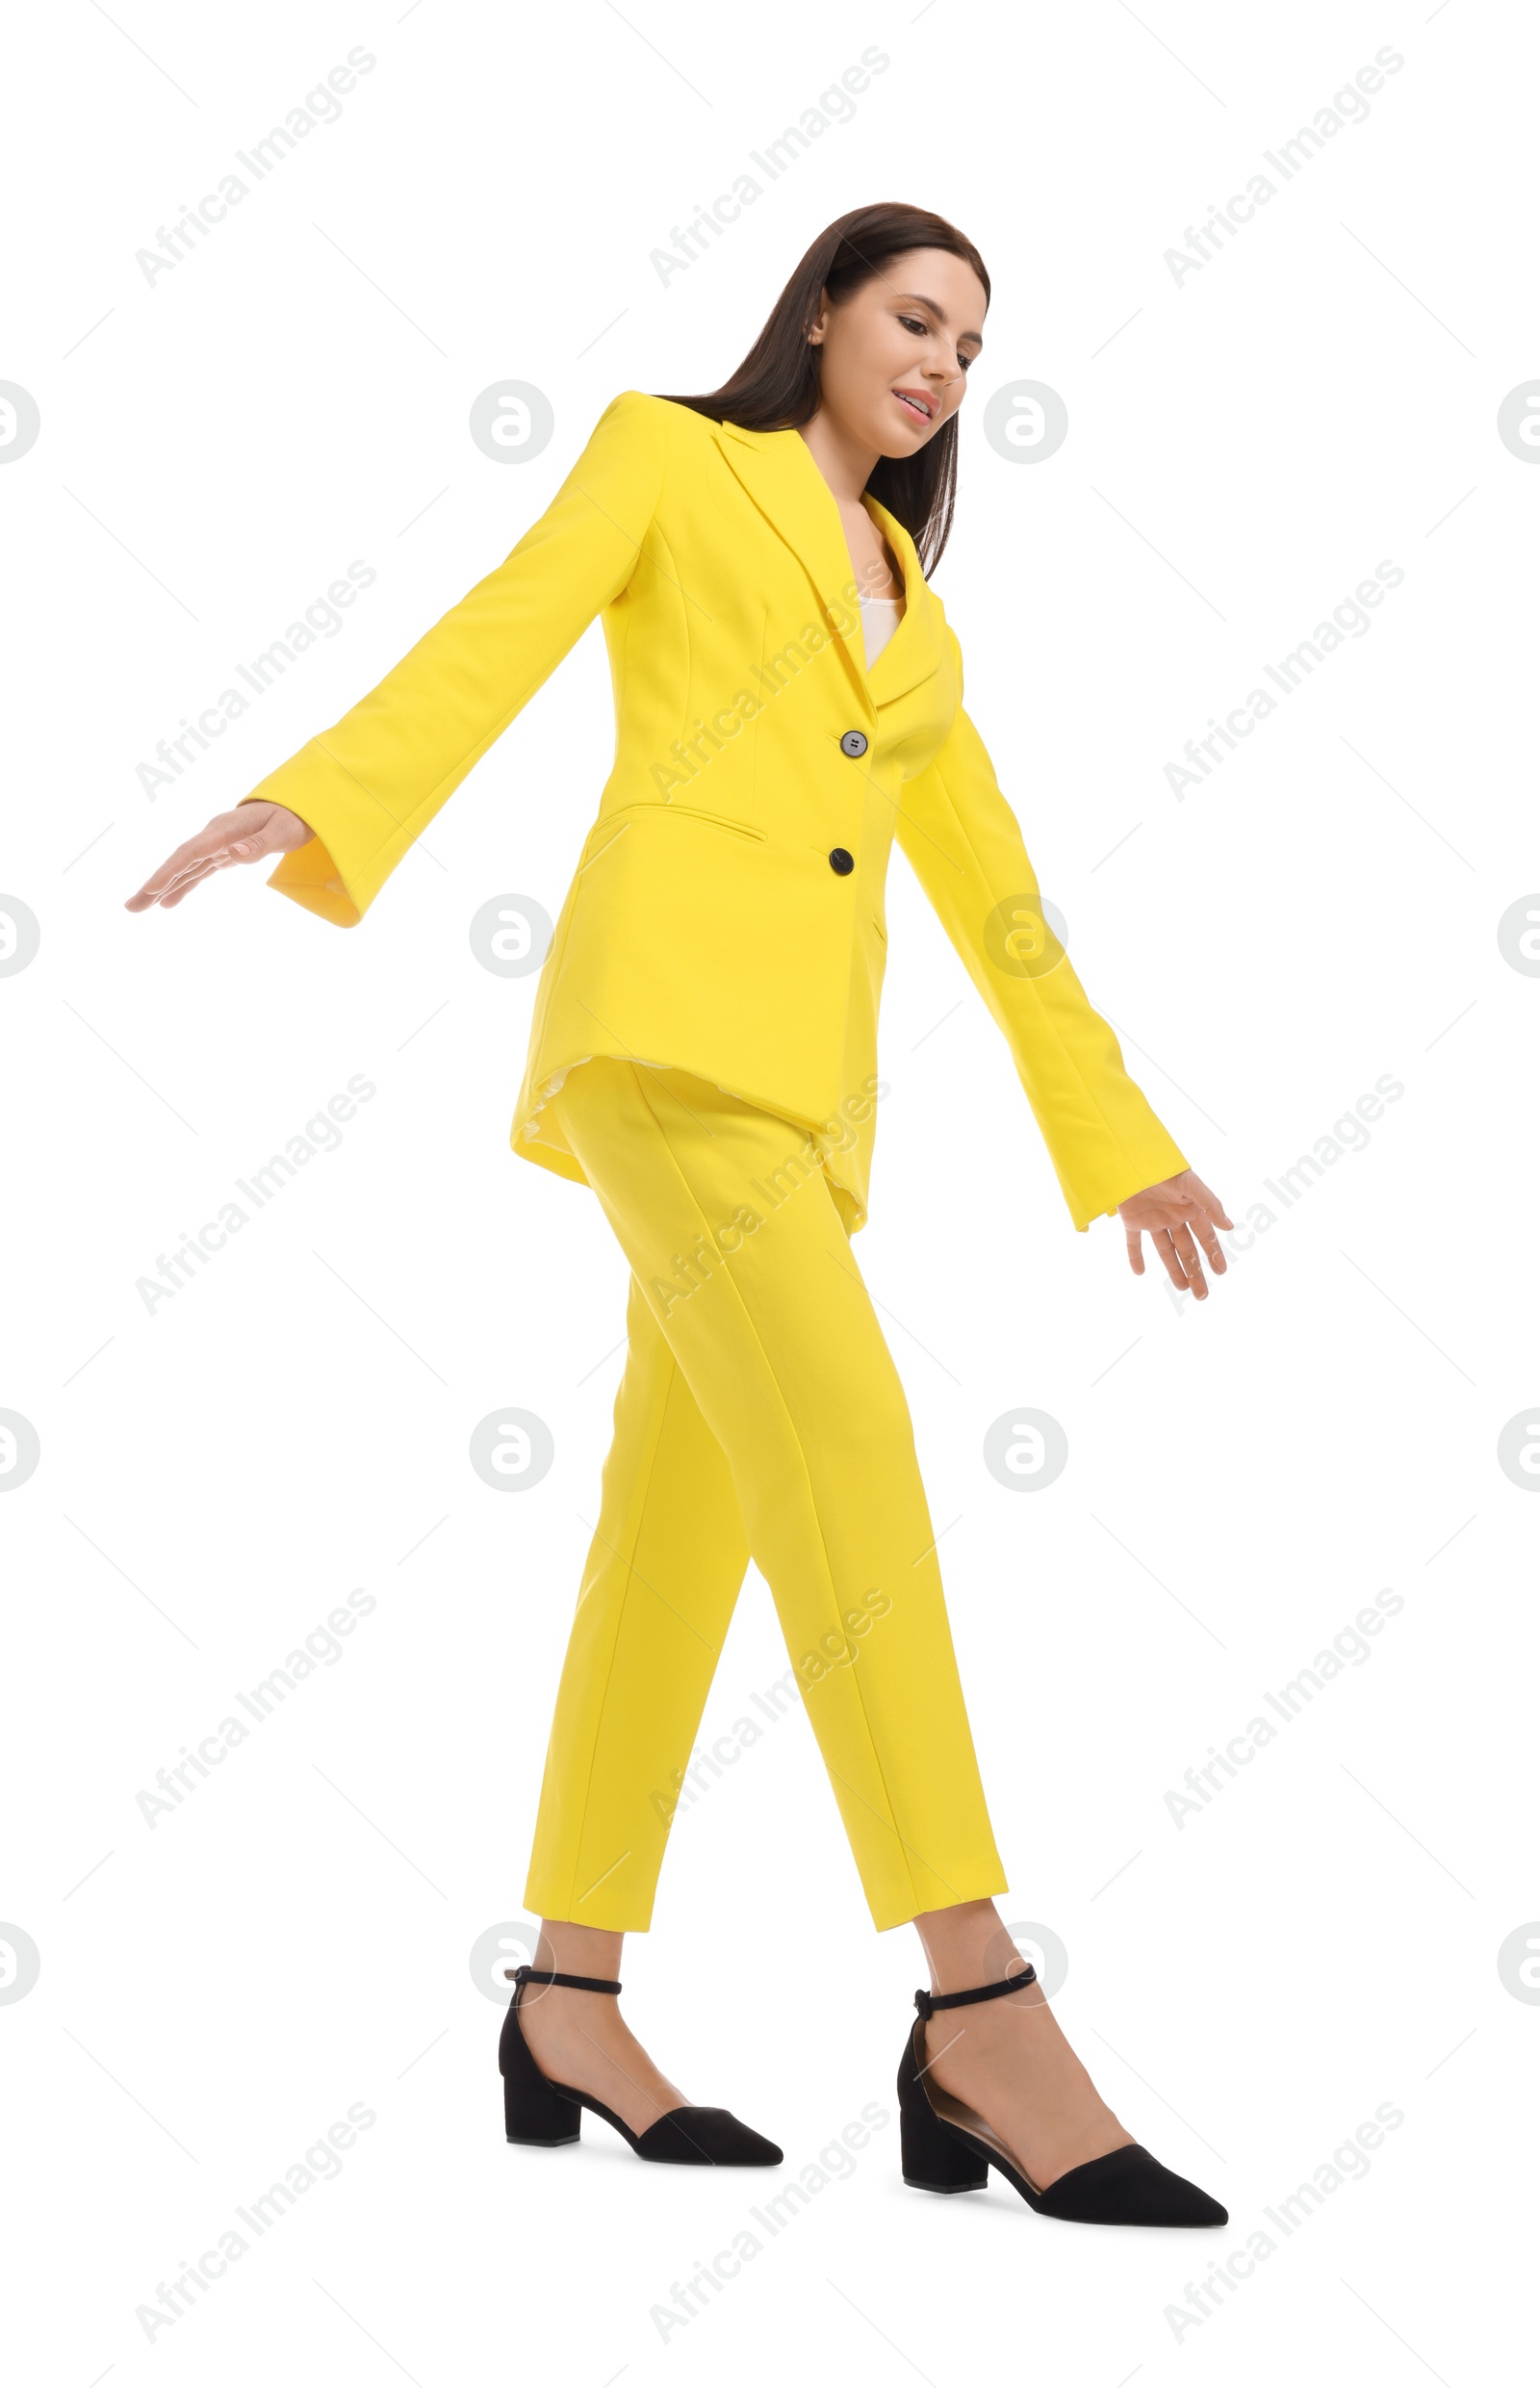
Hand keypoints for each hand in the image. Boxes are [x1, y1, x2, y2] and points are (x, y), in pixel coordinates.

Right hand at [124, 802, 312, 912]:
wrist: (292, 806)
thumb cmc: (291, 818)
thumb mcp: (283, 831)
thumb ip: (259, 844)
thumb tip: (233, 853)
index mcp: (225, 829)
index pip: (192, 853)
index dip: (171, 871)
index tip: (152, 889)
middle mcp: (214, 836)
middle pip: (179, 862)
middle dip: (154, 884)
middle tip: (130, 907)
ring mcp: (215, 845)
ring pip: (183, 868)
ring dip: (160, 888)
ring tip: (136, 908)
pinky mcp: (220, 854)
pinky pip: (196, 872)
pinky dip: (181, 887)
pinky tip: (166, 903)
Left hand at [1118, 1169, 1232, 1299]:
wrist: (1130, 1157)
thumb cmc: (1164, 1168)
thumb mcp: (1190, 1184)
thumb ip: (1209, 1204)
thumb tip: (1229, 1226)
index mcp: (1189, 1208)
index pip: (1204, 1236)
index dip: (1213, 1254)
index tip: (1221, 1271)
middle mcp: (1174, 1216)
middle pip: (1187, 1249)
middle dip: (1196, 1271)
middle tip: (1202, 1295)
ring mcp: (1153, 1219)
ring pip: (1165, 1250)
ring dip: (1173, 1269)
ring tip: (1183, 1288)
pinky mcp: (1132, 1220)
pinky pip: (1133, 1242)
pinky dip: (1135, 1257)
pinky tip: (1139, 1273)